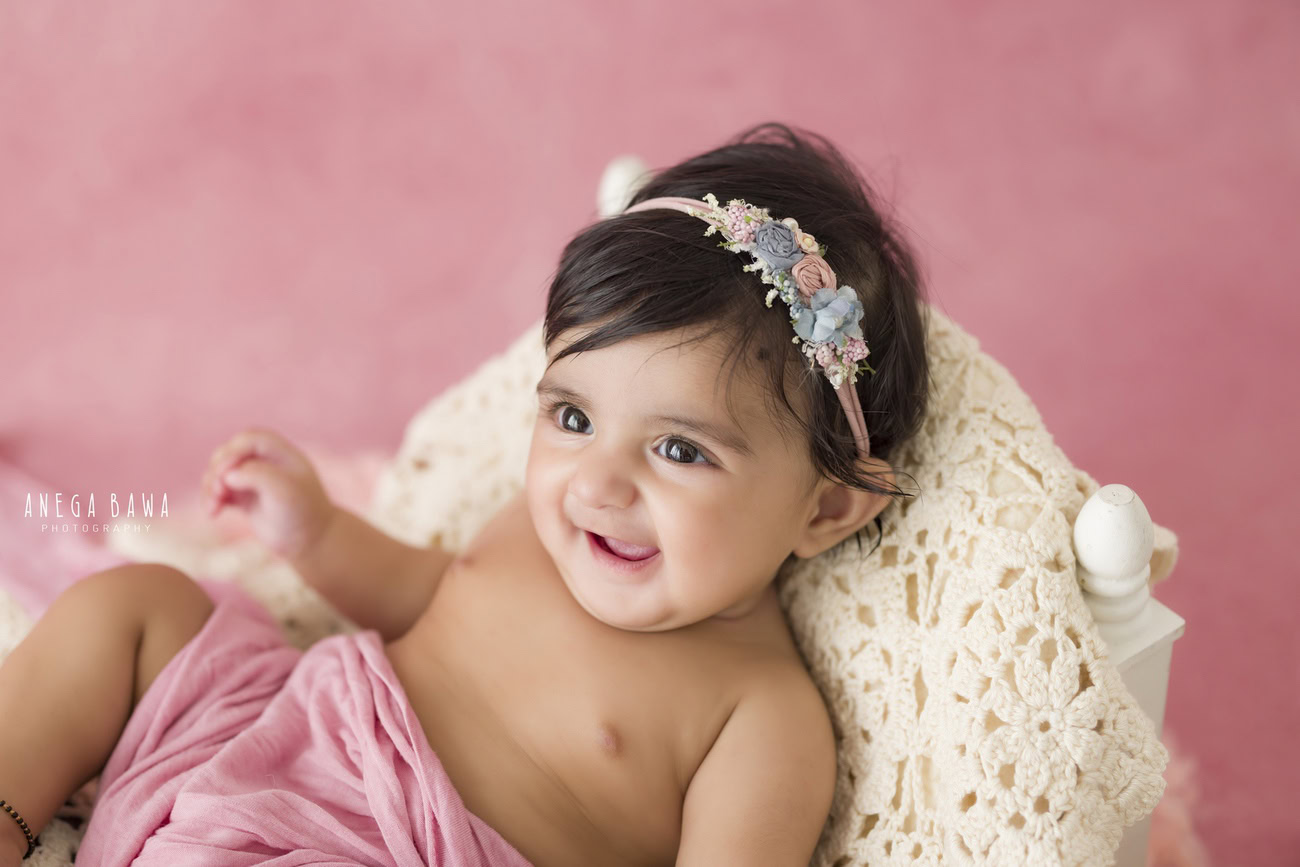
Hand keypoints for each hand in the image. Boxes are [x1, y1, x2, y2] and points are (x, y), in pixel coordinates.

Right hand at [200, 427, 336, 560]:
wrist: (309, 542)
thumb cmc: (302, 513)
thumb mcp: (285, 490)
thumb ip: (258, 475)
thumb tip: (228, 475)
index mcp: (282, 454)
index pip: (251, 438)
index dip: (233, 450)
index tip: (225, 472)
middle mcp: (266, 463)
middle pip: (230, 453)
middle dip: (217, 470)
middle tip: (219, 491)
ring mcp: (253, 480)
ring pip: (220, 472)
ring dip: (210, 487)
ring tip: (213, 507)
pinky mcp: (244, 498)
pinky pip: (219, 491)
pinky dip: (211, 499)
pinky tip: (212, 513)